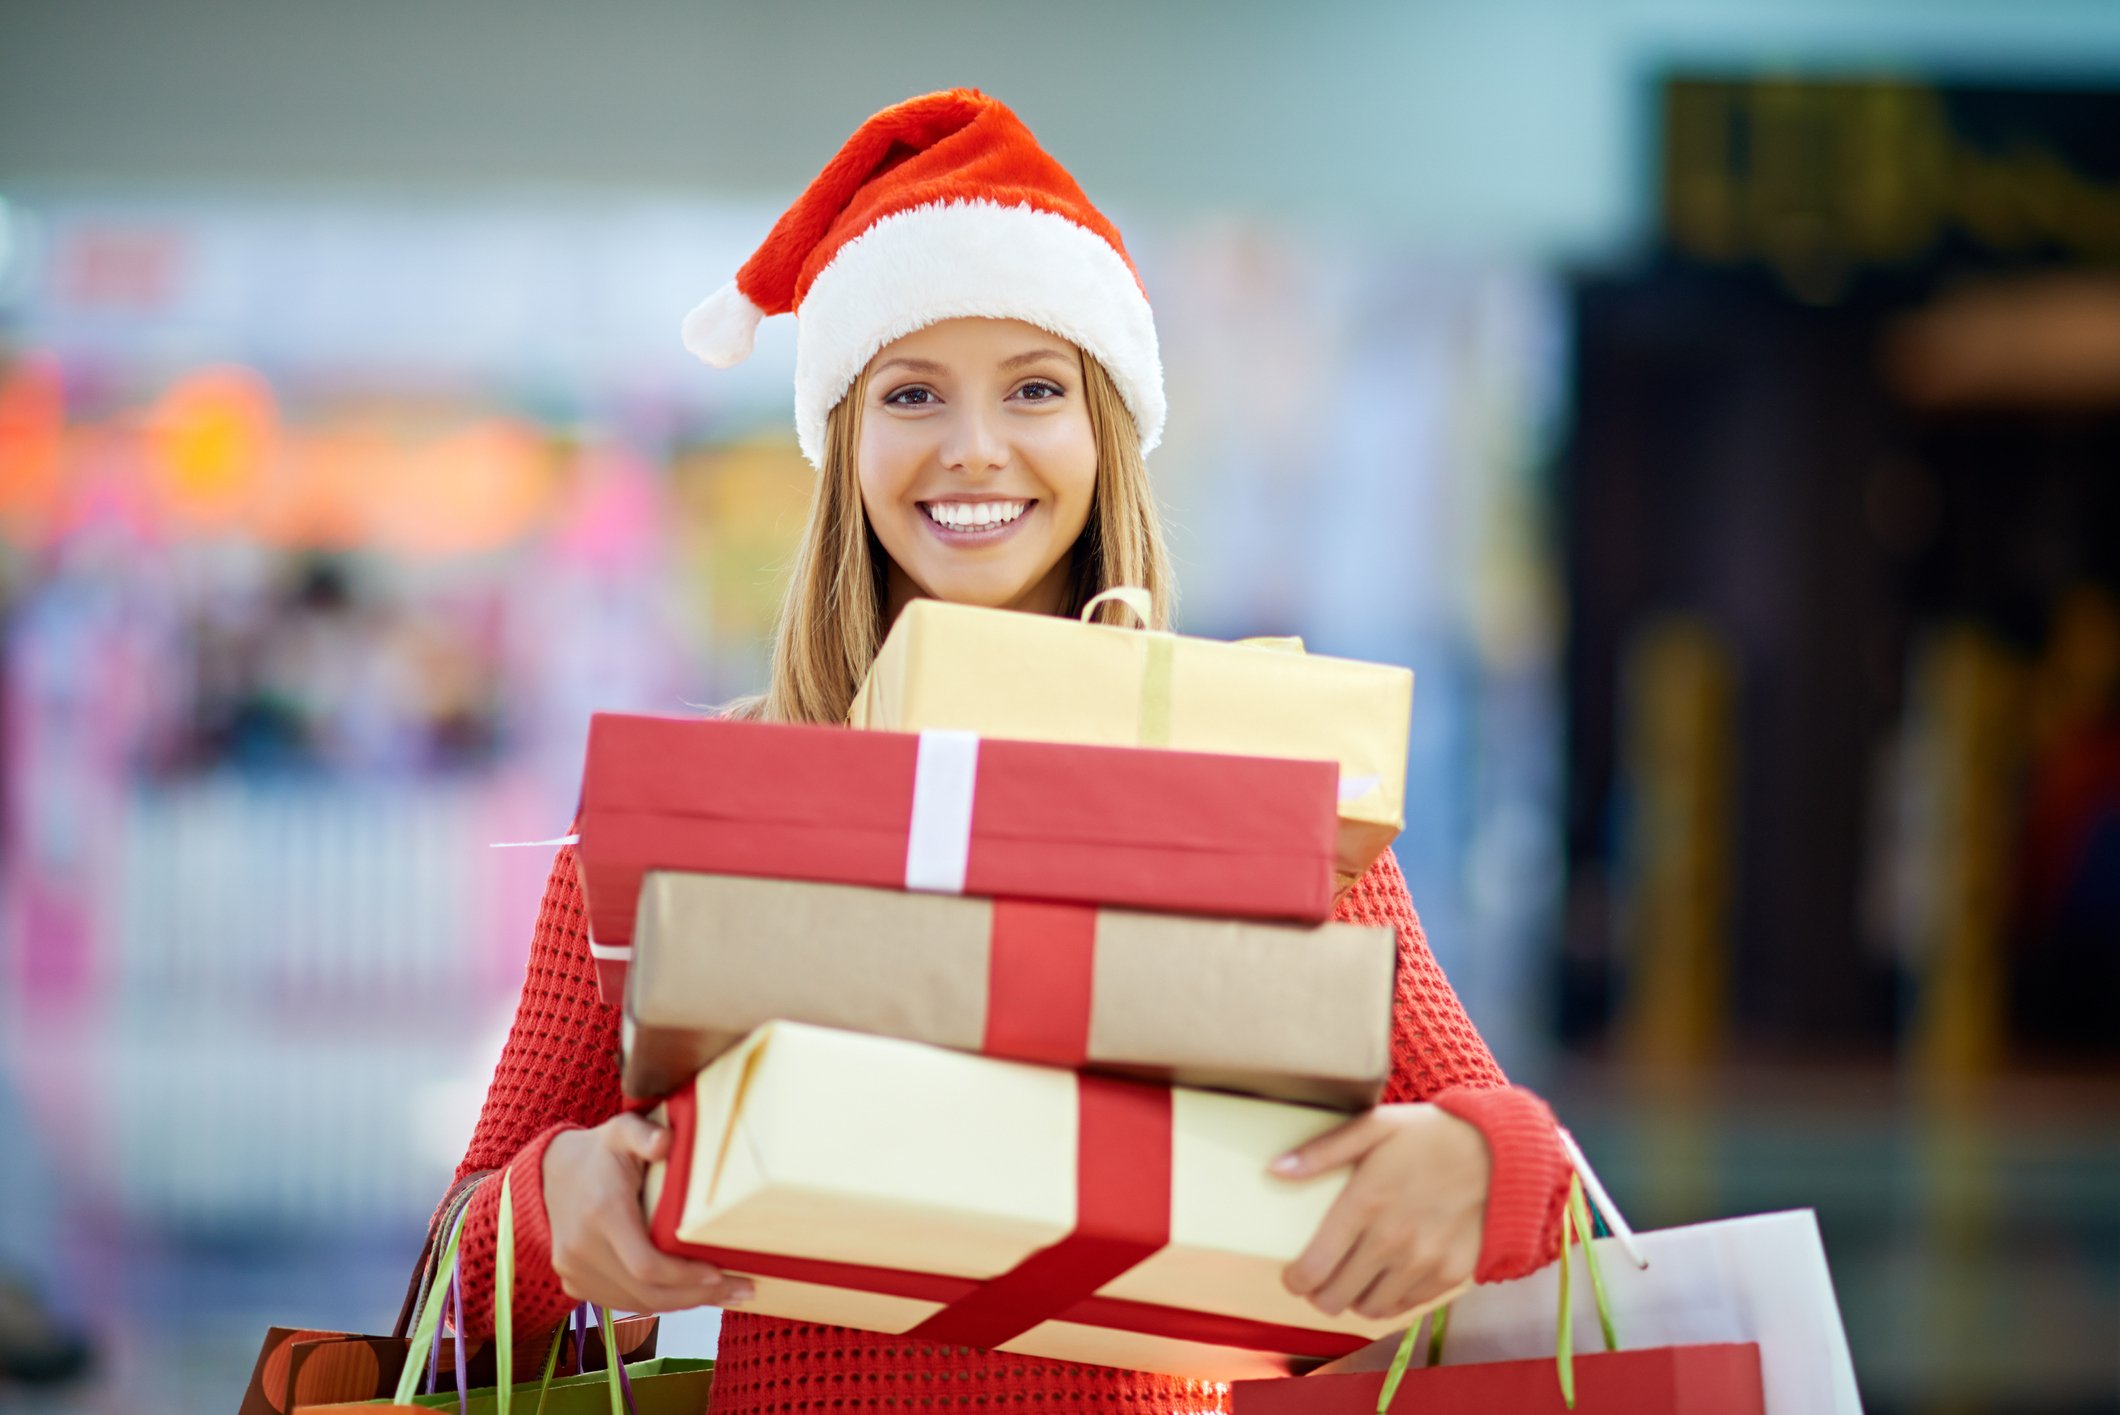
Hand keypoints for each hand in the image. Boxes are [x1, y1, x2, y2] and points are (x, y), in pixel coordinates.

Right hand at [542, 1114, 753, 1314]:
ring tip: (725, 1293)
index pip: (645, 1265)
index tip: (722, 1272)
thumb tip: (667, 1142)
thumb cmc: (602, 1152)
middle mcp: (582, 1248)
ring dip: (683, 1303)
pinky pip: (621, 1302)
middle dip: (698, 1296)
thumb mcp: (623, 1131)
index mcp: (602, 1213)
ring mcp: (574, 1270)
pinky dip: (657, 1302)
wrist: (553, 1174)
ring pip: (636, 1303)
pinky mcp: (574, 1282)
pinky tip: (690, 1294)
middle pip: (646, 1293)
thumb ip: (645, 1134)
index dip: (685, 1277)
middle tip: (742, 1289)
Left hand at [1273, 1104, 1489, 1320]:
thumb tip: (1274, 1171)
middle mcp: (1392, 1240)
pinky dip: (1389, 1299)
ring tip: (1350, 1280)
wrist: (1500, 1153)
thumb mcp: (1374, 1127)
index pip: (1313, 1267)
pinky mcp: (1450, 1275)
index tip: (1293, 1274)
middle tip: (1318, 1278)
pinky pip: (1406, 1305)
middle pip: (1335, 1298)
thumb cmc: (1429, 1135)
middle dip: (1318, 1293)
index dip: (1294, 1280)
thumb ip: (1321, 1152)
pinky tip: (1385, 1278)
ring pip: (1369, 1309)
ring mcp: (1423, 1262)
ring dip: (1353, 1300)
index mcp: (1365, 1203)